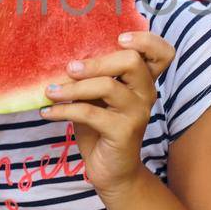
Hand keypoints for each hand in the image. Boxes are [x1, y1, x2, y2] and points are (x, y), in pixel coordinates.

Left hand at [41, 30, 172, 195]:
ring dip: (73, 87)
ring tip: (50, 92)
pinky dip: (64, 109)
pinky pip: (90, 113)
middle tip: (69, 68)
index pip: (162, 53)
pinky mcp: (124, 132)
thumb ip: (92, 78)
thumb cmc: (101, 128)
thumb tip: (64, 59)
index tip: (119, 38)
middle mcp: (146, 94)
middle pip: (131, 61)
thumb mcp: (96, 98)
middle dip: (97, 61)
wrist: (111, 171)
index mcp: (142, 81)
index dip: (146, 40)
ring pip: (108, 86)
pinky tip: (48, 112)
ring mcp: (137, 113)